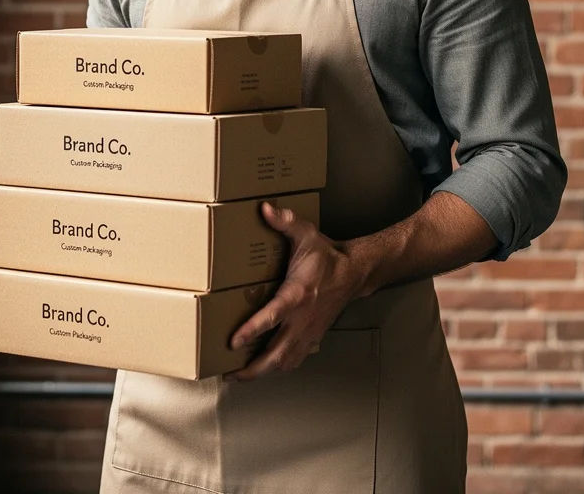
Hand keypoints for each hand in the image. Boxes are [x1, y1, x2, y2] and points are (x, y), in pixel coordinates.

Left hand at [224, 202, 363, 381]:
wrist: (354, 273)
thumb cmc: (326, 256)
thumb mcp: (306, 234)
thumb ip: (285, 222)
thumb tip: (264, 209)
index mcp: (297, 293)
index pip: (272, 316)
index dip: (252, 330)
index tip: (233, 342)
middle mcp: (302, 318)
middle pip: (277, 353)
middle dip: (253, 368)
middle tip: (229, 373)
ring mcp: (309, 331)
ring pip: (285, 362)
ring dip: (262, 372)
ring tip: (239, 376)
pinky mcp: (312, 337)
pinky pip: (294, 359)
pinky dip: (278, 368)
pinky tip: (264, 369)